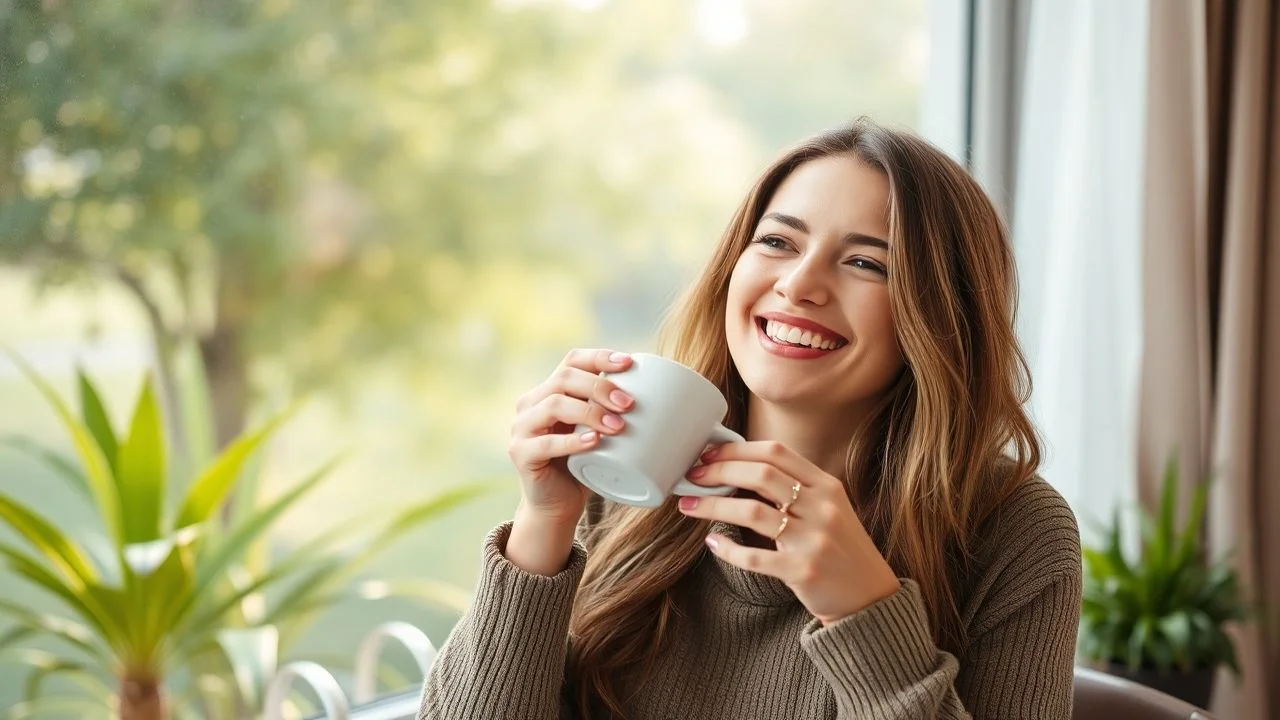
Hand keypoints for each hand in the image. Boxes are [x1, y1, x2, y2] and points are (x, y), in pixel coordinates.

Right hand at [508, 348, 633, 525]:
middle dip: (600, 386)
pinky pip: (546, 443)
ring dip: (590, 411)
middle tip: (629, 404)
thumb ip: (613, 411)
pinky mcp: (520, 454)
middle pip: (564, 378)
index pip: (572, 360)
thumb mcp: (599, 431)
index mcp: (549, 390)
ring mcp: (521, 428)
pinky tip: (594, 442)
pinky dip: (572, 441)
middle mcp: (531, 403)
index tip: (630, 363)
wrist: (557, 505)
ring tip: (618, 426)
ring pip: (554, 405)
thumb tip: (664, 393)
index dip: (600, 357)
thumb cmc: (585, 464)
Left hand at [677, 441, 900, 624]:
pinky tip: (712, 543)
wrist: (869, 598)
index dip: (737, 449)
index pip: (776, 452)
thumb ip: (794, 489)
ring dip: (712, 506)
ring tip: (689, 505)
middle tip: (693, 476)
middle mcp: (822, 508)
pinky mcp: (802, 571)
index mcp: (827, 486)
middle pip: (760, 475)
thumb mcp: (827, 509)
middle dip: (719, 471)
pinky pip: (754, 557)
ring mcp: (813, 540)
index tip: (709, 454)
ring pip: (751, 512)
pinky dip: (727, 549)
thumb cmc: (839, 549)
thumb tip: (738, 471)